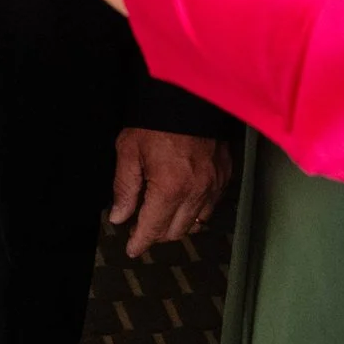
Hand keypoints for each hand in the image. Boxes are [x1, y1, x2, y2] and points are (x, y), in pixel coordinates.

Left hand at [110, 129, 232, 256]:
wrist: (189, 94)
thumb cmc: (155, 121)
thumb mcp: (129, 151)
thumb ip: (124, 188)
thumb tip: (119, 217)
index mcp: (169, 188)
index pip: (153, 228)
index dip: (140, 242)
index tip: (132, 249)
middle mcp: (195, 192)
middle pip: (175, 231)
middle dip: (156, 233)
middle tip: (141, 227)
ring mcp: (213, 185)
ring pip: (195, 223)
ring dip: (177, 224)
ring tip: (161, 215)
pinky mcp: (224, 175)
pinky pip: (210, 206)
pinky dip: (196, 211)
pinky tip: (183, 202)